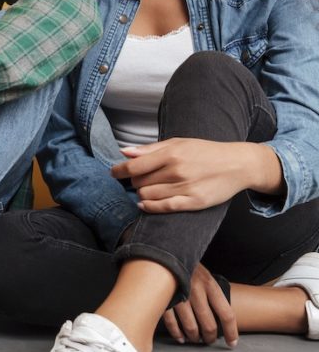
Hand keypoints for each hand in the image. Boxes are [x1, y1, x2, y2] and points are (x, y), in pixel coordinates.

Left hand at [112, 138, 248, 212]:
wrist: (238, 164)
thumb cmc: (205, 152)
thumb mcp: (178, 143)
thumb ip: (150, 149)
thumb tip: (124, 152)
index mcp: (171, 153)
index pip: (133, 167)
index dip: (119, 171)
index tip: (114, 173)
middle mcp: (177, 171)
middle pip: (138, 182)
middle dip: (134, 182)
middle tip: (140, 180)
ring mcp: (186, 187)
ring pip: (147, 196)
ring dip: (142, 194)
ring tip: (148, 189)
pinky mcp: (194, 202)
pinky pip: (163, 208)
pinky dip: (149, 207)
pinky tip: (145, 204)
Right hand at [161, 264, 237, 347]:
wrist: (165, 252)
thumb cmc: (188, 267)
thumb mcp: (205, 276)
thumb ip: (212, 294)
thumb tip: (220, 318)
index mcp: (210, 285)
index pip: (226, 314)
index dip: (231, 332)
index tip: (232, 343)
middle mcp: (196, 291)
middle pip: (209, 324)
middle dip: (210, 337)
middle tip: (209, 340)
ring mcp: (179, 295)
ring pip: (191, 326)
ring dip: (194, 337)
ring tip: (195, 339)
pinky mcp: (164, 298)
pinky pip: (171, 322)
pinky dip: (177, 333)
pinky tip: (180, 337)